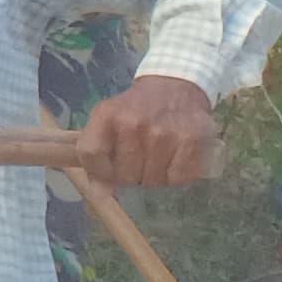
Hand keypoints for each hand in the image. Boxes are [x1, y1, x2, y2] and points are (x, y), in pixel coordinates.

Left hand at [81, 74, 217, 186]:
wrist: (174, 86)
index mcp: (107, 115)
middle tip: (138, 162)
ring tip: (156, 159)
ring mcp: (164, 132)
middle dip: (130, 176)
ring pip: (152, 180)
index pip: (91, 154)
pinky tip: (173, 162)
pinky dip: (175, 177)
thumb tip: (99, 194)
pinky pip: (177, 178)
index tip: (108, 173)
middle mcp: (134, 123)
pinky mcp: (191, 140)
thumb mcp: (108, 119)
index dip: (98, 171)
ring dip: (153, 177)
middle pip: (125, 175)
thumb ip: (96, 153)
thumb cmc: (137, 108)